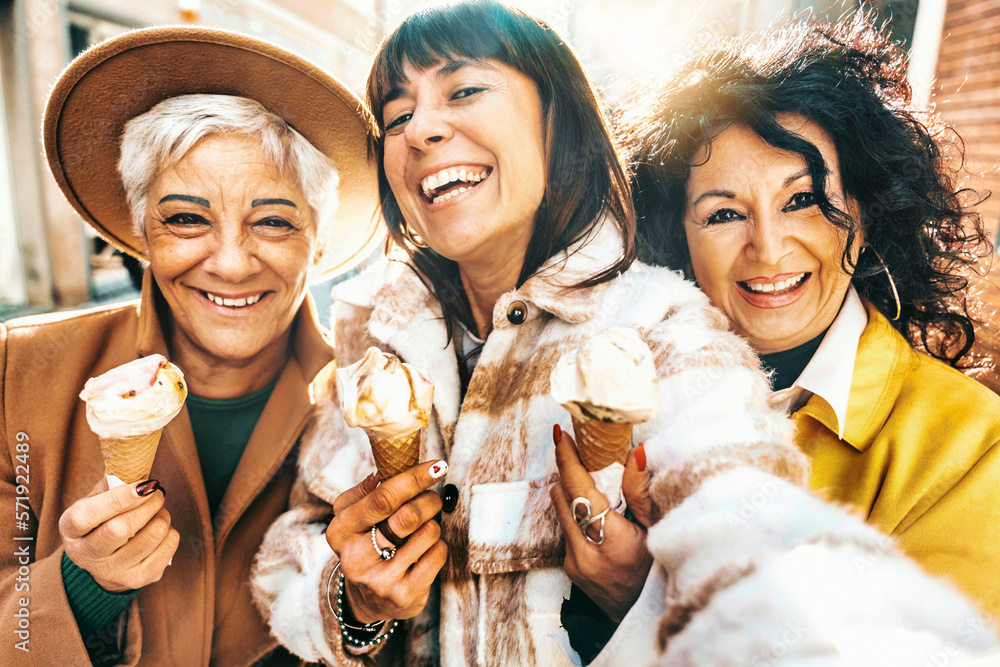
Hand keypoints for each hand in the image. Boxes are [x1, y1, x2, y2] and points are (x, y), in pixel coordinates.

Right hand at [59, 478, 178, 592]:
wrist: (104, 563)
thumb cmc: (102, 521)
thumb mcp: (95, 501)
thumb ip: (111, 484)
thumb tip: (134, 463)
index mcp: (71, 530)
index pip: (88, 516)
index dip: (118, 498)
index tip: (144, 485)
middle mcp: (87, 556)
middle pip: (122, 528)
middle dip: (148, 504)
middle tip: (157, 492)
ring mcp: (113, 571)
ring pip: (151, 536)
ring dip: (162, 515)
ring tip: (157, 510)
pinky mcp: (139, 579)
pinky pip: (168, 547)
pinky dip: (171, 532)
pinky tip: (159, 529)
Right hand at [325, 461, 448, 623]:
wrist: (369, 600)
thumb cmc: (366, 545)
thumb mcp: (354, 518)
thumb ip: (367, 491)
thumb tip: (386, 470)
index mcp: (341, 530)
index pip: (382, 498)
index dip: (413, 478)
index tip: (435, 466)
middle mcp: (356, 558)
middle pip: (408, 516)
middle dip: (429, 500)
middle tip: (432, 498)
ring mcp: (380, 580)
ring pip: (427, 533)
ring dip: (432, 524)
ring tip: (422, 529)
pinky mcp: (403, 595)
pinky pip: (437, 554)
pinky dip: (438, 546)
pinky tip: (425, 550)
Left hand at [550, 425, 653, 622]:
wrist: (642, 613)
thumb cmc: (658, 568)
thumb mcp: (657, 529)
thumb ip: (641, 491)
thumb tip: (635, 451)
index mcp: (611, 540)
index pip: (580, 489)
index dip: (568, 458)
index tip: (560, 433)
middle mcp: (585, 551)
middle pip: (562, 495)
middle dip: (570, 470)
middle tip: (582, 449)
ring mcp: (573, 561)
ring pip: (560, 510)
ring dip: (572, 491)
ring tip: (592, 481)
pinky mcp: (568, 566)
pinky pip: (565, 528)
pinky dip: (576, 514)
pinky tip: (595, 514)